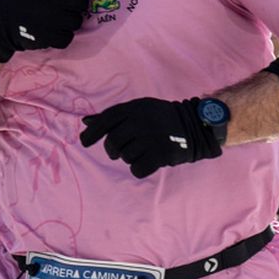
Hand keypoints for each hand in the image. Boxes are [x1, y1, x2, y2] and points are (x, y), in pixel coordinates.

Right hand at [0, 0, 123, 62]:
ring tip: (51, 17)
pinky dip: (62, 35)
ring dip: (68, 20)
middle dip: (76, 4)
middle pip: (83, 2)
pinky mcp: (49, 36)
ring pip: (77, 21)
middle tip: (61, 5)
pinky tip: (48, 29)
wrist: (1, 19)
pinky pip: (69, 37)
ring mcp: (52, 18)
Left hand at [80, 96, 221, 178]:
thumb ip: (113, 116)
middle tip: (119, 151)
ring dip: (129, 157)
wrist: (194, 125)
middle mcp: (140, 122)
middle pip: (113, 142)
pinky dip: (139, 168)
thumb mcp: (138, 109)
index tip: (84, 142)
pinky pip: (137, 169)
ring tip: (142, 151)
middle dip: (112, 150)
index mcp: (134, 109)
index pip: (106, 120)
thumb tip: (86, 122)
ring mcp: (151, 138)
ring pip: (125, 157)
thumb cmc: (160, 118)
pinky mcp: (160, 154)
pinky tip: (147, 161)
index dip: (92, 133)